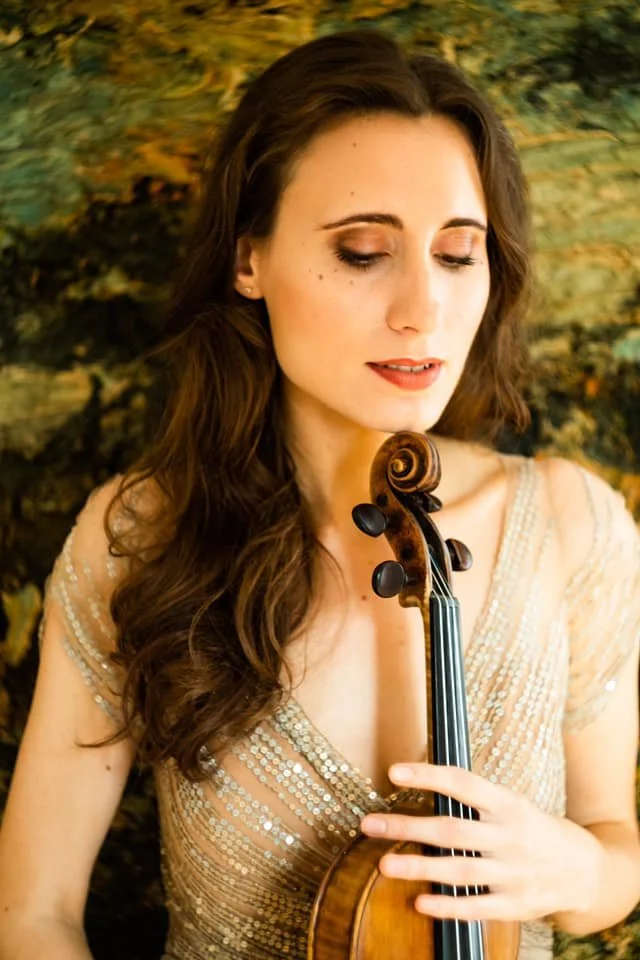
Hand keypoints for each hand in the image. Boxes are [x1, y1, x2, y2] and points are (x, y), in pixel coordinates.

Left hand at [360, 762, 601, 922]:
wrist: (583, 869)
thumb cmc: (532, 829)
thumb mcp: (510, 803)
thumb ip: (472, 800)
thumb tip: (419, 783)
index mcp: (508, 804)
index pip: (463, 783)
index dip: (428, 776)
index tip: (394, 772)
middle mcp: (509, 837)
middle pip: (452, 830)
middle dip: (408, 827)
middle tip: (370, 824)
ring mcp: (512, 873)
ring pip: (460, 870)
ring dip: (419, 868)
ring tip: (384, 864)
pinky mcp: (515, 905)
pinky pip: (477, 907)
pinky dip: (448, 905)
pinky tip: (419, 902)